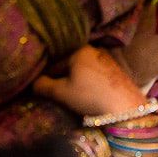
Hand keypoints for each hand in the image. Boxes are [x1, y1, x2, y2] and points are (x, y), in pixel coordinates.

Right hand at [33, 45, 147, 116]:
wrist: (123, 106)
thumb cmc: (89, 96)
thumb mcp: (61, 92)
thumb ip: (43, 85)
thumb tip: (34, 82)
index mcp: (79, 51)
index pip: (56, 64)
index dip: (47, 78)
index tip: (43, 91)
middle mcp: (95, 50)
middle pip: (71, 66)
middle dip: (63, 79)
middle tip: (57, 95)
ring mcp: (108, 60)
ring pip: (84, 71)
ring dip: (77, 81)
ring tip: (72, 97)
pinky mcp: (117, 71)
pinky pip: (96, 75)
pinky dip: (89, 83)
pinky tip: (88, 96)